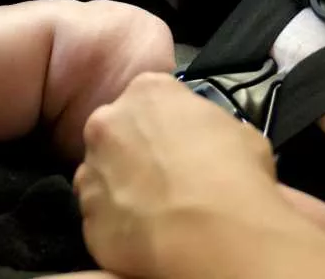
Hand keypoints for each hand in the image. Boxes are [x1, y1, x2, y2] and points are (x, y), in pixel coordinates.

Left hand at [73, 73, 281, 278]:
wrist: (210, 232)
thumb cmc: (232, 171)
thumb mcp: (238, 133)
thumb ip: (208, 130)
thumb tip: (210, 146)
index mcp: (147, 91)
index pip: (151, 97)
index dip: (167, 120)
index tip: (181, 140)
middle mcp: (108, 123)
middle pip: (117, 132)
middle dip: (135, 150)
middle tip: (166, 174)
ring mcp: (90, 171)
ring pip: (102, 175)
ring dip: (122, 187)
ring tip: (157, 209)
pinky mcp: (86, 217)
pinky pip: (101, 216)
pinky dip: (118, 223)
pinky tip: (147, 233)